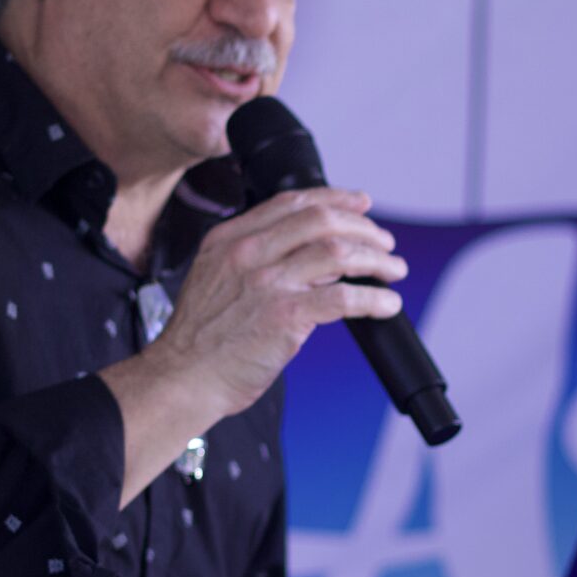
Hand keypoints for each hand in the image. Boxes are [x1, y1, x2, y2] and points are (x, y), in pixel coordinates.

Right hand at [155, 187, 406, 422]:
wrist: (183, 378)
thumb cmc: (200, 339)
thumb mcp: (214, 277)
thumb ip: (254, 257)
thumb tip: (313, 254)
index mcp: (230, 239)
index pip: (293, 202)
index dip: (336, 199)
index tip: (361, 204)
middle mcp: (249, 254)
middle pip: (322, 220)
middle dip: (364, 228)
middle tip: (385, 243)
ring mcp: (267, 284)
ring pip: (339, 254)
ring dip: (377, 261)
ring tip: (393, 271)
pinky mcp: (285, 317)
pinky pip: (344, 299)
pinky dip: (374, 299)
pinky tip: (386, 304)